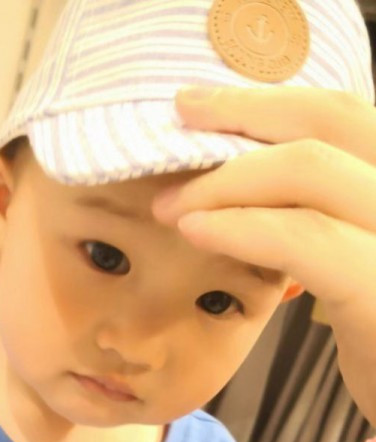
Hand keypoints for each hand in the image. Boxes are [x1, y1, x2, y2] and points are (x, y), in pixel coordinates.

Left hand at [151, 86, 375, 423]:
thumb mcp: (355, 256)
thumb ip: (320, 213)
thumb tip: (242, 181)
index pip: (341, 113)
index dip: (266, 101)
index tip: (199, 105)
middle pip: (329, 121)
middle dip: (239, 119)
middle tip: (178, 126)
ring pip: (310, 170)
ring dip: (224, 181)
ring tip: (170, 203)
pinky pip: (306, 241)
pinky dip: (242, 228)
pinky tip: (197, 231)